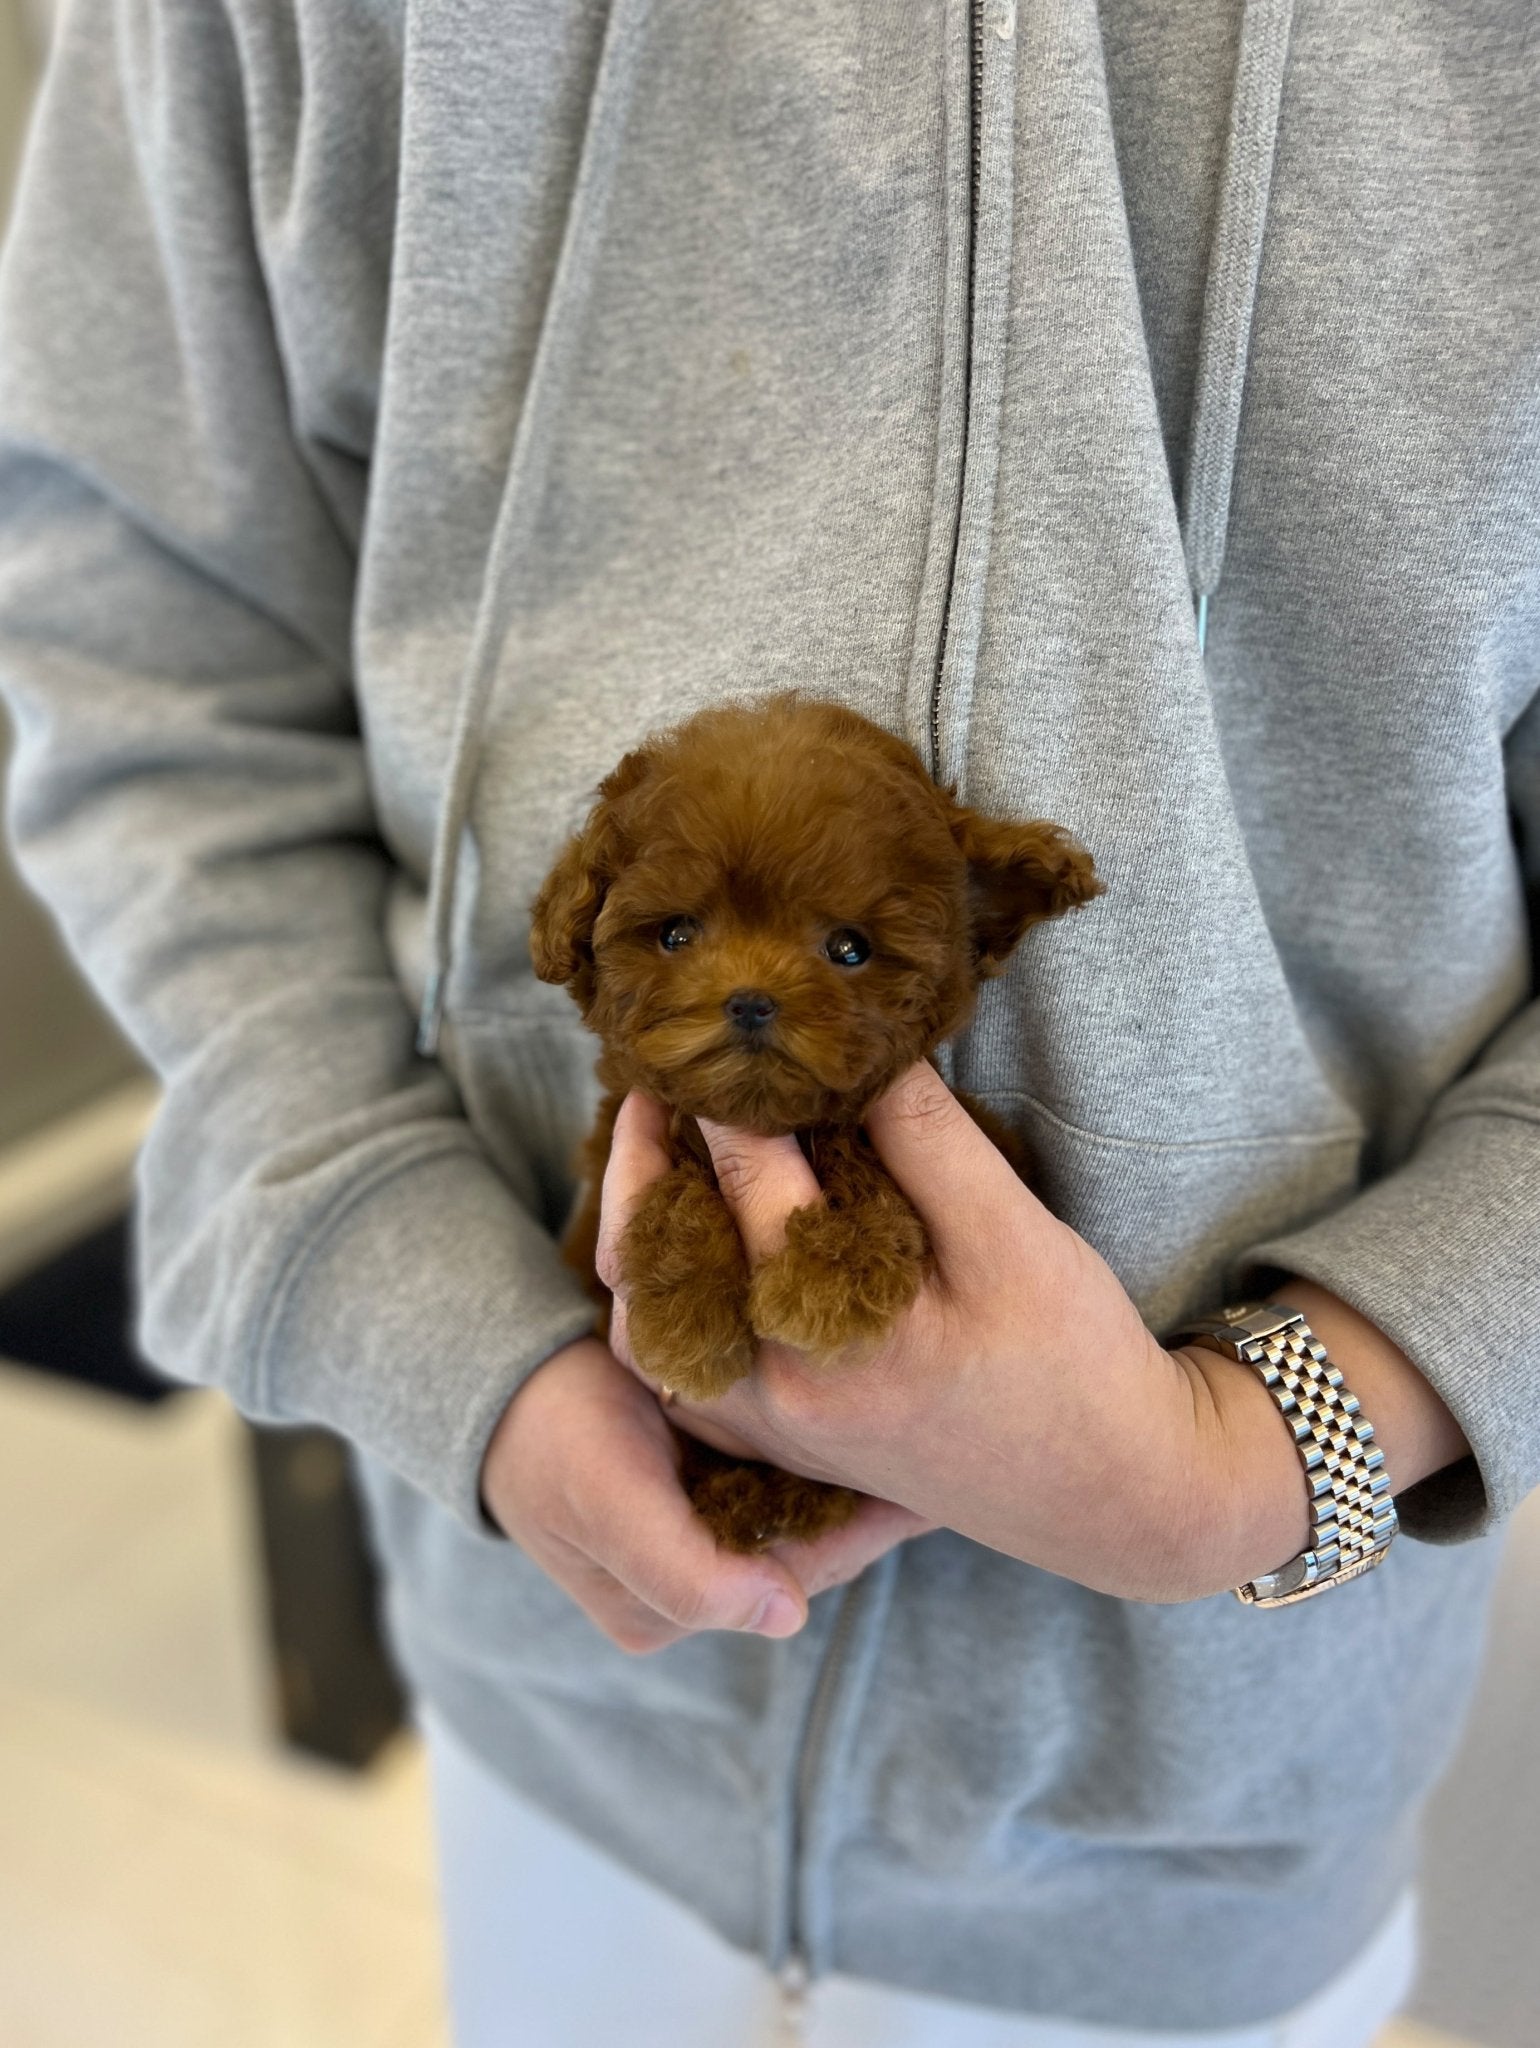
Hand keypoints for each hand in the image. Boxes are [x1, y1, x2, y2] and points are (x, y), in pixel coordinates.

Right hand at [480, 1336, 927, 1652]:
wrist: (495, 1368)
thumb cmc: (553, 1439)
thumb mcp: (610, 1506)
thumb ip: (687, 1576)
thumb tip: (785, 1617)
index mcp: (671, 1608)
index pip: (799, 1573)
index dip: (867, 1529)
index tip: (931, 1486)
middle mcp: (694, 1572)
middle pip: (810, 1536)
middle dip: (872, 1492)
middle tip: (950, 1443)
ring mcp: (699, 1514)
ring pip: (802, 1493)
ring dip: (855, 1458)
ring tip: (928, 1421)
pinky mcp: (702, 1461)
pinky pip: (779, 1454)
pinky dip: (819, 1429)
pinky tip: (866, 1394)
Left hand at [601, 1067, 1339, 1602]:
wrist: (1113, 1491)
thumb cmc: (1074, 1359)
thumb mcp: (1015, 1234)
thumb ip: (929, 1140)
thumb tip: (864, 1050)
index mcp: (831, 1334)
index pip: (750, 1183)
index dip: (727, 1098)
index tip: (713, 1036)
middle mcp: (779, 1392)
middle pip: (662, 1263)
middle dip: (649, 1161)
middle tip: (655, 1084)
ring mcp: (773, 1431)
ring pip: (649, 1334)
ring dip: (640, 1244)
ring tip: (660, 1160)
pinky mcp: (785, 1448)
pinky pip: (682, 1382)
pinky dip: (663, 1315)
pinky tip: (690, 1259)